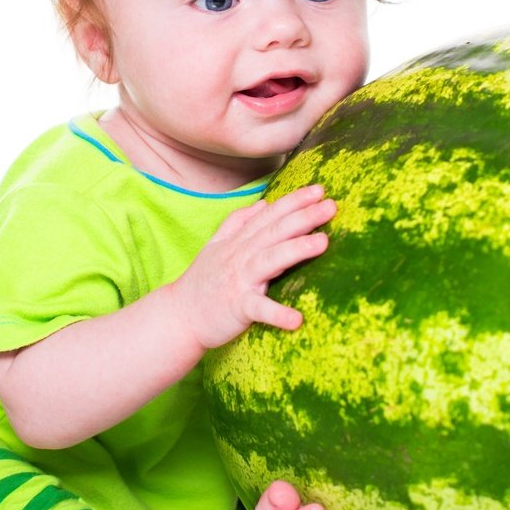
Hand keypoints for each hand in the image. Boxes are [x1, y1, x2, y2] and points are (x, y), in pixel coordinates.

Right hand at [171, 184, 336, 349]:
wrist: (178, 316)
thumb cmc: (202, 282)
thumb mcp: (216, 246)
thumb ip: (238, 223)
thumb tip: (262, 203)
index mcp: (239, 241)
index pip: (270, 215)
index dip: (293, 201)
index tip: (319, 190)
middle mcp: (240, 256)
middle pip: (275, 231)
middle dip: (303, 217)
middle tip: (331, 205)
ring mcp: (238, 281)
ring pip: (270, 260)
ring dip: (296, 250)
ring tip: (323, 243)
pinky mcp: (237, 307)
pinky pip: (260, 309)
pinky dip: (278, 314)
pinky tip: (298, 319)